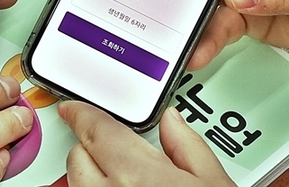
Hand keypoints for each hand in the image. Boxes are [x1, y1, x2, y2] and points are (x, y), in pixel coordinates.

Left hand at [59, 101, 233, 185]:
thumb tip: (173, 123)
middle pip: (78, 159)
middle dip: (94, 152)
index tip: (73, 109)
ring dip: (92, 181)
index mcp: (137, 174)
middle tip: (121, 158)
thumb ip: (189, 147)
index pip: (95, 130)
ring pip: (76, 186)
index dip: (81, 114)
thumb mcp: (214, 185)